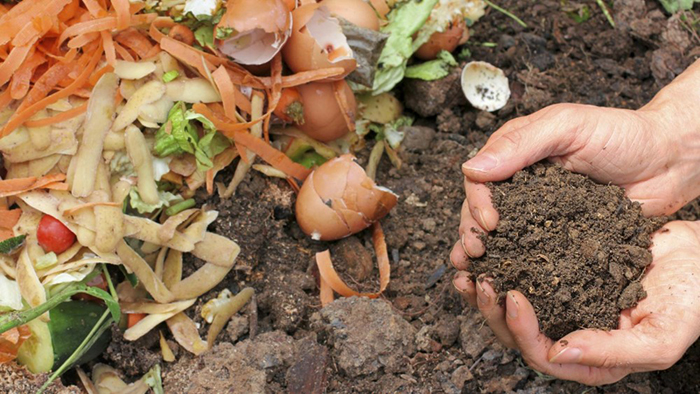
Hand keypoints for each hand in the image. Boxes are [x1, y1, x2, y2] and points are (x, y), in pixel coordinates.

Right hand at [451, 102, 699, 270]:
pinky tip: (506, 283)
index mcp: (516, 155)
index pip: (480, 179)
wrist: (670, 162)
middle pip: (482, 211)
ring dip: (486, 255)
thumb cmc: (622, 134)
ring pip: (502, 236)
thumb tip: (471, 168)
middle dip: (472, 232)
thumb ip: (520, 144)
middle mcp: (521, 185)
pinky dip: (516, 268)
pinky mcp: (559, 238)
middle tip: (476, 253)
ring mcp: (539, 213)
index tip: (489, 222)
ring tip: (476, 274)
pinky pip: (533, 253)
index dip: (477, 202)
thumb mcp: (568, 126)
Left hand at [453, 221, 699, 384]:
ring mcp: (563, 303)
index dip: (521, 331)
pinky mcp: (559, 273)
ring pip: (513, 306)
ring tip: (469, 267)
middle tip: (481, 279)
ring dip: (487, 290)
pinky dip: (503, 262)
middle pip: (517, 334)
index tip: (512, 295)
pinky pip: (523, 272)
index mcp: (592, 359)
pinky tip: (488, 248)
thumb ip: (613, 352)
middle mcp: (571, 333)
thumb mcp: (661, 336)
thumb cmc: (690, 299)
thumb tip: (558, 352)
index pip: (543, 356)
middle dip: (492, 310)